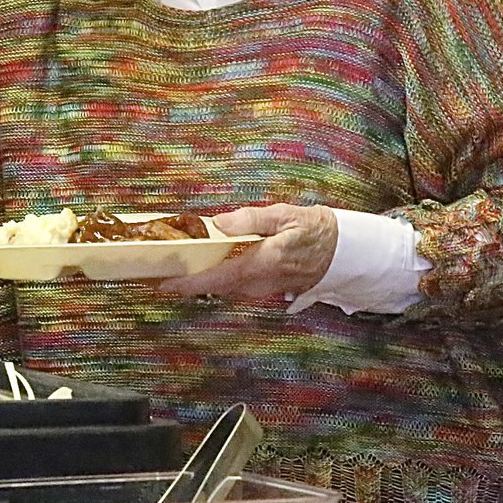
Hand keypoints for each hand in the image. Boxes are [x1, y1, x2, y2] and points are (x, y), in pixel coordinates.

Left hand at [160, 203, 337, 301]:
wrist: (344, 251)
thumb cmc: (315, 230)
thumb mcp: (286, 215)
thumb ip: (253, 219)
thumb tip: (221, 223)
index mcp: (261, 264)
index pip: (217, 278)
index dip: (188, 283)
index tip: (163, 284)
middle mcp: (259, 282)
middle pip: (214, 286)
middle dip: (186, 281)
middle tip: (157, 270)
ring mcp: (263, 287)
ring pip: (223, 287)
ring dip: (199, 279)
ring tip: (175, 265)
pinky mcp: (266, 285)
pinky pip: (234, 284)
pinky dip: (216, 276)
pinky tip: (206, 263)